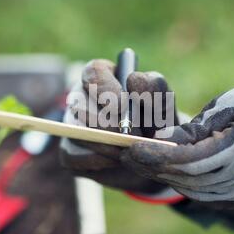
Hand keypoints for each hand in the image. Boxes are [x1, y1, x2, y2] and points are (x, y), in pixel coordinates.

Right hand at [59, 59, 179, 192]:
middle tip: (128, 137)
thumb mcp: (163, 104)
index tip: (122, 106)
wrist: (153, 158)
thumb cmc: (157, 124)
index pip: (93, 72)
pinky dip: (96, 161)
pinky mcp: (70, 151)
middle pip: (79, 104)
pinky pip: (71, 156)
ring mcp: (72, 124)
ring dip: (105, 145)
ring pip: (76, 132)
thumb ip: (155, 88)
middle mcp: (82, 97)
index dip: (104, 88)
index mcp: (103, 77)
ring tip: (127, 150)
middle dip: (106, 124)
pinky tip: (114, 161)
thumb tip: (133, 78)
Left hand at [122, 65, 233, 200]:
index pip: (189, 160)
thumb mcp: (227, 105)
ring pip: (198, 190)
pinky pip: (212, 193)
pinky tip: (172, 170)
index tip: (130, 150)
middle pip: (190, 178)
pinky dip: (189, 182)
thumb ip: (195, 129)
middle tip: (128, 156)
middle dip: (155, 167)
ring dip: (169, 176)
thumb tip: (160, 142)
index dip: (156, 156)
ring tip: (146, 162)